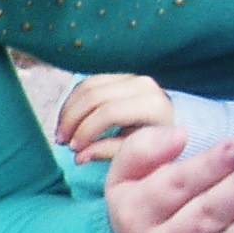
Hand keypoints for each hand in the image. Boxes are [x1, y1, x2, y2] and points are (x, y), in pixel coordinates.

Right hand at [58, 73, 173, 163]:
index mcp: (153, 105)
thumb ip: (109, 152)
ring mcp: (131, 77)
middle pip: (94, 96)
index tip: (74, 149)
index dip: (86, 130)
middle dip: (71, 119)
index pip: (109, 112)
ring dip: (67, 110)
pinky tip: (66, 120)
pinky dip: (72, 102)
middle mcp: (143, 85)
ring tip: (61, 133)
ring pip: (87, 86)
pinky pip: (87, 83)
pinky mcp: (119, 76)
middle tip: (60, 141)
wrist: (172, 124)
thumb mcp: (137, 152)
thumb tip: (79, 156)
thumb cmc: (155, 142)